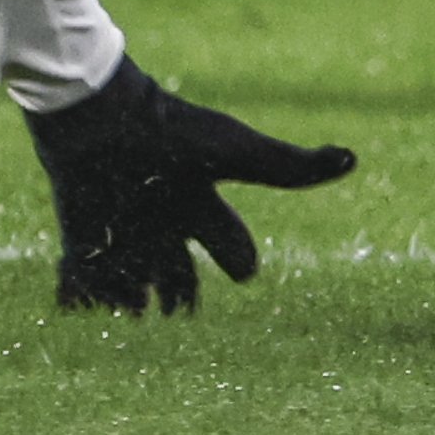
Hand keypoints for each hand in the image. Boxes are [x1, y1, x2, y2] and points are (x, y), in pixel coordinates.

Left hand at [27, 58, 353, 313]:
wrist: (101, 120)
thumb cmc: (172, 135)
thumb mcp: (238, 154)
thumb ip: (290, 167)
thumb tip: (353, 159)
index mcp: (199, 203)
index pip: (228, 240)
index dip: (239, 259)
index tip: (246, 274)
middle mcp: (161, 221)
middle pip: (178, 270)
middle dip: (182, 294)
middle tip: (181, 313)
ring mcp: (121, 231)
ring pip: (133, 279)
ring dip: (134, 301)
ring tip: (137, 315)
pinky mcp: (81, 238)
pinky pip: (83, 280)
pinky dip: (84, 299)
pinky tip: (86, 309)